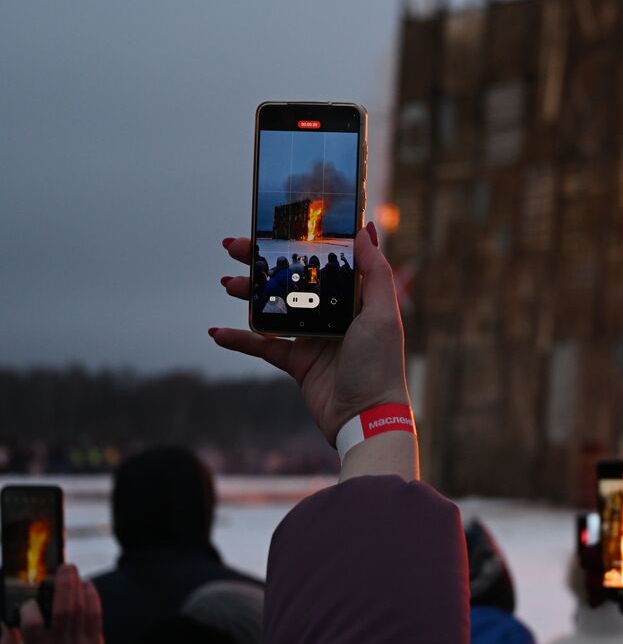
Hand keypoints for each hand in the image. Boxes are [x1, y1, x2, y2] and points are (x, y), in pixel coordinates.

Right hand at [0, 565, 105, 643]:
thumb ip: (6, 643)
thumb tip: (0, 621)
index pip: (32, 626)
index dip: (28, 609)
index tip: (27, 602)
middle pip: (64, 611)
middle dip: (64, 585)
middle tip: (63, 567)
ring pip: (81, 611)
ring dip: (78, 587)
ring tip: (73, 571)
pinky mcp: (95, 643)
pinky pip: (96, 616)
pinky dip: (93, 598)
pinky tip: (88, 586)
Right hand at [210, 222, 408, 446]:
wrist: (366, 418)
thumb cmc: (380, 364)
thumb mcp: (383, 314)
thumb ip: (376, 273)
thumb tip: (364, 230)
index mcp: (355, 298)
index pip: (324, 262)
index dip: (300, 244)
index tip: (275, 225)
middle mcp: (335, 314)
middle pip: (293, 281)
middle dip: (262, 264)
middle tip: (233, 247)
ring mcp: (315, 338)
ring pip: (275, 309)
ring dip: (249, 295)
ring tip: (226, 283)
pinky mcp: (299, 363)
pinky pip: (264, 347)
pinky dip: (241, 340)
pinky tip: (218, 333)